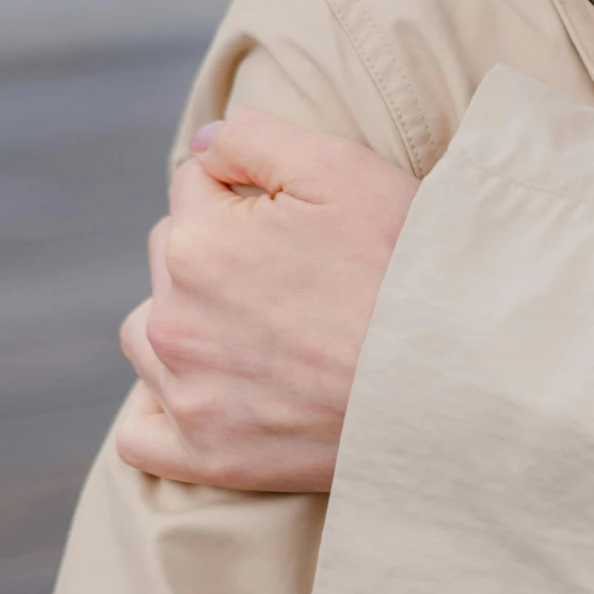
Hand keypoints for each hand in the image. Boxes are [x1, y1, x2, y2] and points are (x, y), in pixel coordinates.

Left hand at [117, 110, 417, 492]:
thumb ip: (251, 136)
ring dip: (184, 319)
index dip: (251, 187)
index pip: (195, 184)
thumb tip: (199, 143)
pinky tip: (204, 389)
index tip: (302, 214)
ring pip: (148, 334)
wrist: (453, 377)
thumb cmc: (403, 263)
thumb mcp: (341, 167)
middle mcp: (175, 320)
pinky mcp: (210, 456)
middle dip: (217, 248)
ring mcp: (189, 395)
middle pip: (170, 254)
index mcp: (199, 242)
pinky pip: (141, 435)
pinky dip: (160, 410)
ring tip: (257, 325)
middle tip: (295, 267)